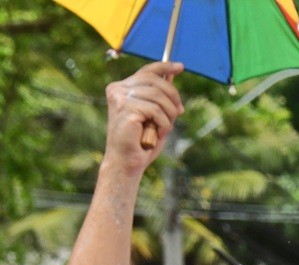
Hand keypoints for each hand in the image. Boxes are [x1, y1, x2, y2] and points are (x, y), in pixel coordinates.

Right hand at [103, 62, 183, 177]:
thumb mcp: (154, 114)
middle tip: (180, 112)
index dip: (165, 66)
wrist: (126, 162)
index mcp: (122, 88)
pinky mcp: (125, 109)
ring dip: (169, 114)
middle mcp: (118, 89)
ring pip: (158, 96)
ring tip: (165, 127)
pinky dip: (163, 124)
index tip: (180, 66)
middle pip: (155, 81)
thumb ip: (160, 96)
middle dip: (173, 96)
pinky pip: (156, 110)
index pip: (146, 71)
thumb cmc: (141, 141)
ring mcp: (120, 98)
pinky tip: (158, 133)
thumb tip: (172, 74)